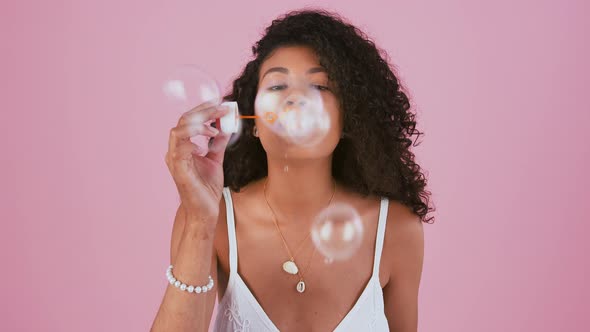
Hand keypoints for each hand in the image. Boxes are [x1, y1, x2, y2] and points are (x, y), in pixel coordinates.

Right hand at [165, 101, 231, 225]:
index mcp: (182, 147)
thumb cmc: (207, 187)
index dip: (202, 109)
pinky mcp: (179, 168)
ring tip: (216, 125)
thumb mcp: (216, 159)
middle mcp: (175, 150)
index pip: (188, 120)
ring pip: (178, 130)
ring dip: (199, 123)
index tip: (219, 104)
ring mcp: (174, 159)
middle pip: (183, 120)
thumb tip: (226, 126)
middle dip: (203, 111)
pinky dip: (194, 138)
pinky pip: (180, 147)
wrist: (205, 210)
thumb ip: (218, 143)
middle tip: (222, 109)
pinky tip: (209, 139)